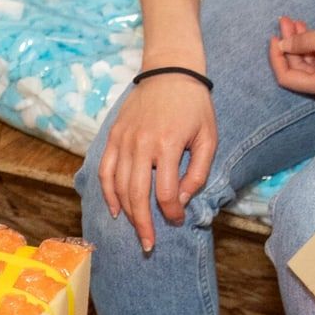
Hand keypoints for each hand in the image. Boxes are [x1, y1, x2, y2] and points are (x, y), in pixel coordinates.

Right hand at [95, 72, 217, 254]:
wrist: (170, 70)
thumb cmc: (195, 105)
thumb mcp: (208, 137)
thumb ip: (197, 172)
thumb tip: (179, 201)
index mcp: (168, 145)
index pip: (165, 193)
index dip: (172, 213)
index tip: (178, 220)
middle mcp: (142, 144)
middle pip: (137, 196)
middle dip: (143, 224)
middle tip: (149, 244)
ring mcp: (124, 140)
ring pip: (119, 187)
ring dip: (127, 213)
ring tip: (136, 229)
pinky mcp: (114, 136)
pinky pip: (105, 170)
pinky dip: (108, 192)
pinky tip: (115, 210)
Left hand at [269, 18, 314, 107]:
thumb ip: (308, 40)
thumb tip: (283, 44)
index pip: (287, 78)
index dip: (277, 57)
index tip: (275, 37)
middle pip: (300, 71)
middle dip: (290, 45)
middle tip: (287, 22)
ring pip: (312, 70)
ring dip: (303, 47)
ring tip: (298, 25)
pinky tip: (313, 37)